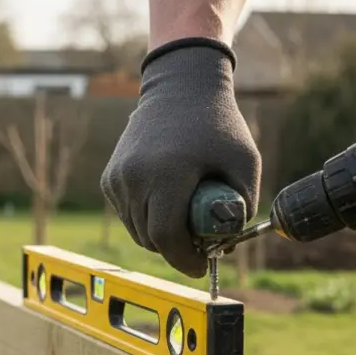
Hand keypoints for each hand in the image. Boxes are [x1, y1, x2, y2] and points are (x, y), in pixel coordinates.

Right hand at [101, 41, 259, 277]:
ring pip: (137, 230)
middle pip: (151, 239)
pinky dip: (146, 218)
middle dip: (176, 251)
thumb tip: (228, 244)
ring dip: (160, 236)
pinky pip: (128, 215)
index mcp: (168, 173)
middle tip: (198, 246)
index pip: (167, 237)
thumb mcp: (245, 162)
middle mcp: (135, 177)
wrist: (180, 87)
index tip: (202, 267)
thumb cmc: (218, 125)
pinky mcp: (110, 178)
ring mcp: (118, 178)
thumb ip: (244, 205)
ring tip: (184, 221)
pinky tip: (166, 201)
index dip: (185, 260)